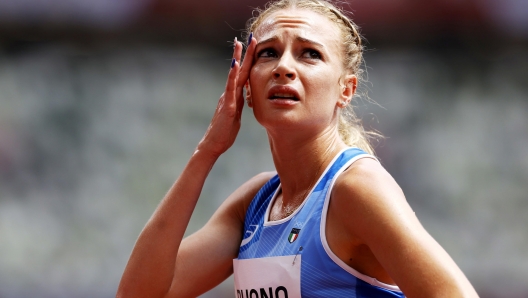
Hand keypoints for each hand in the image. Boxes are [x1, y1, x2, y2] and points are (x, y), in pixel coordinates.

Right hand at [197, 35, 256, 157]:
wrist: (214, 143)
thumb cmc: (225, 131)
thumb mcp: (236, 114)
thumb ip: (240, 103)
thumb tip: (246, 96)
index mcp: (234, 95)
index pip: (243, 75)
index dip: (248, 60)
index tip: (253, 45)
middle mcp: (229, 93)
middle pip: (239, 70)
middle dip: (244, 53)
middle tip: (249, 36)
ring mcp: (227, 98)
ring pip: (234, 75)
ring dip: (237, 59)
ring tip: (240, 44)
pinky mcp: (227, 106)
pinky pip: (230, 89)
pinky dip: (232, 76)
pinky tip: (234, 65)